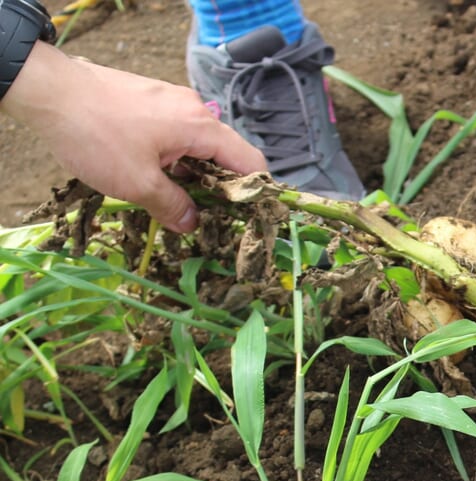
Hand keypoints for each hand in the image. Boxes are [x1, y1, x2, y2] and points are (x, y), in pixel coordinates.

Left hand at [2, 43, 266, 232]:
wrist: (47, 89)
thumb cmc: (96, 135)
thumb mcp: (137, 183)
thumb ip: (172, 206)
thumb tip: (192, 224)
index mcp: (201, 128)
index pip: (250, 162)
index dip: (255, 193)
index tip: (248, 220)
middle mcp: (193, 110)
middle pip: (225, 154)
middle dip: (221, 187)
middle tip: (208, 218)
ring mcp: (170, 101)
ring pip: (197, 145)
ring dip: (193, 173)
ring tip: (177, 200)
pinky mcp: (149, 100)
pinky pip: (175, 133)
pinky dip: (174, 157)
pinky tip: (154, 175)